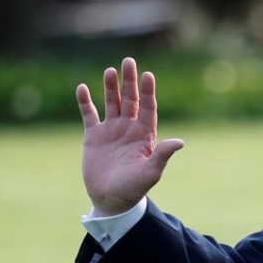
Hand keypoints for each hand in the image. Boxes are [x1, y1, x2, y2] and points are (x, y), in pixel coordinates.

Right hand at [76, 57, 184, 215]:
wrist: (110, 201)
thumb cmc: (133, 189)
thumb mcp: (149, 173)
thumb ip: (162, 156)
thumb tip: (180, 142)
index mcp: (144, 135)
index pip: (148, 108)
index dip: (148, 92)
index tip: (147, 75)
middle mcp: (129, 129)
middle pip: (130, 100)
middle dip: (129, 82)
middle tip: (129, 61)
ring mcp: (111, 131)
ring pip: (111, 103)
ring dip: (110, 87)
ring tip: (110, 71)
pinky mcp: (94, 136)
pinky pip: (89, 115)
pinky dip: (85, 102)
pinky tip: (83, 88)